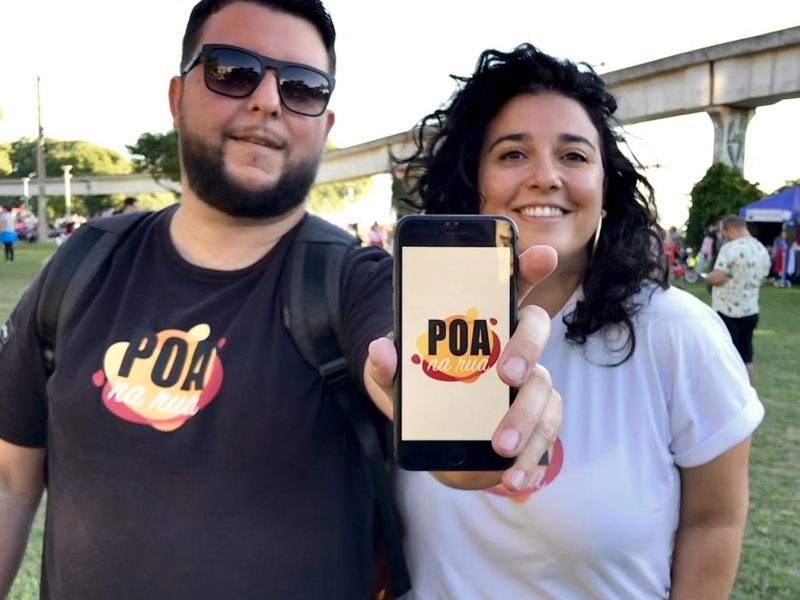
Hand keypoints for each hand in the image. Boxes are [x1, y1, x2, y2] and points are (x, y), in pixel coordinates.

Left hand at [364, 245, 561, 492]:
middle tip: (505, 375)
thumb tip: (381, 349)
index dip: (528, 268)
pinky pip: (548, 434)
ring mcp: (530, 384)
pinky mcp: (537, 422)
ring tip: (501, 446)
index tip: (543, 256)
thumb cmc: (421, 394)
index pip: (510, 286)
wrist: (435, 441)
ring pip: (545, 389)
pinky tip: (517, 476)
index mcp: (483, 325)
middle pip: (535, 332)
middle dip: (525, 349)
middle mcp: (513, 347)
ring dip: (527, 418)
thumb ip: (387, 366)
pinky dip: (533, 458)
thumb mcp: (397, 381)